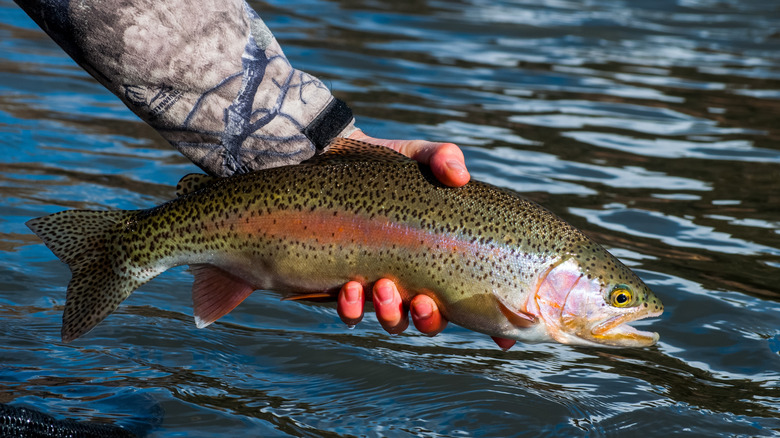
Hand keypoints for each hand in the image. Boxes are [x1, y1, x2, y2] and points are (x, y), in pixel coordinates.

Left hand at [335, 133, 514, 349]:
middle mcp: (415, 277)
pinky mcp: (345, 283)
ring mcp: (380, 283)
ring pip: (396, 322)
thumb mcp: (416, 156)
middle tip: (421, 301)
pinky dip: (353, 309)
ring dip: (393, 314)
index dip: (493, 325)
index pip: (474, 297)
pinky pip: (352, 313)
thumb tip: (459, 175)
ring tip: (382, 287)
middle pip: (433, 320)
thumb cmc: (383, 164)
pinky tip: (350, 287)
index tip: (504, 340)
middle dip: (430, 319)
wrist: (328, 160)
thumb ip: (441, 158)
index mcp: (442, 255)